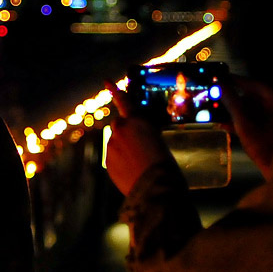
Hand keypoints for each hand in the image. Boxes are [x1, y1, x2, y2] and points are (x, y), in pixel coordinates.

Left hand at [105, 81, 170, 195]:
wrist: (156, 190)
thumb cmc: (166, 166)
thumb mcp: (160, 142)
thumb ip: (145, 136)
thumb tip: (139, 141)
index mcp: (139, 121)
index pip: (125, 102)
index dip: (116, 91)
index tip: (106, 81)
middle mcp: (122, 129)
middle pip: (119, 125)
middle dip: (126, 132)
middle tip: (140, 147)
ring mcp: (112, 146)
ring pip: (116, 143)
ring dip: (124, 149)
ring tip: (140, 164)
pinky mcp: (108, 161)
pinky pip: (114, 158)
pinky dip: (121, 162)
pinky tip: (133, 172)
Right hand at [220, 75, 272, 177]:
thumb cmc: (267, 149)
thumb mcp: (246, 126)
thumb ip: (233, 104)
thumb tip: (220, 86)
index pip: (257, 86)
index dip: (239, 81)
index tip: (222, 78)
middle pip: (254, 98)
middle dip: (234, 98)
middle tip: (216, 95)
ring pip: (251, 112)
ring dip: (234, 111)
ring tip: (216, 110)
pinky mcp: (269, 136)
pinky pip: (253, 124)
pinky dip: (239, 123)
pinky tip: (223, 125)